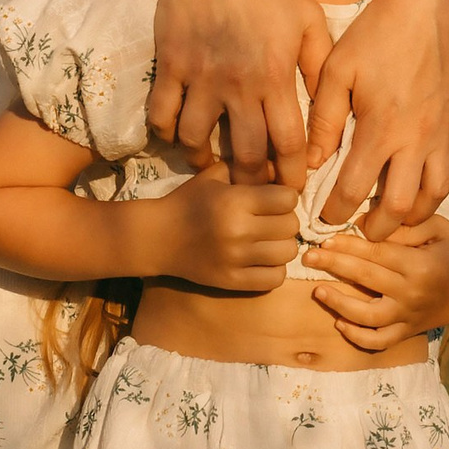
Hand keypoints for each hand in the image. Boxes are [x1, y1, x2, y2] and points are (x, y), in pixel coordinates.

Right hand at [146, 166, 303, 293]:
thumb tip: (278, 167)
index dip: (284, 197)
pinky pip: (275, 278)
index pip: (288, 199)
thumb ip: (246, 169)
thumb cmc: (188, 202)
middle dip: (285, 220)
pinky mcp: (232, 281)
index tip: (274, 200)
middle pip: (291, 226)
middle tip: (271, 221)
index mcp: (235, 201)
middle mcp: (238, 230)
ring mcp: (236, 259)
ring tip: (269, 241)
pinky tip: (262, 260)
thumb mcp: (214, 177)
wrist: (157, 237)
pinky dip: (274, 269)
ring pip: (287, 252)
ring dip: (282, 245)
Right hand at [149, 0, 329, 179]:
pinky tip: (177, 134)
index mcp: (275, 78)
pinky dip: (166, 133)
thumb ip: (319, 65)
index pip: (287, 144)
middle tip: (253, 191)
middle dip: (251, 183)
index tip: (293, 191)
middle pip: (245, 155)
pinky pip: (161, 116)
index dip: (292, 176)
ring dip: (203, 160)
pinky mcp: (170, 70)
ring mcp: (200, 80)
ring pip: (196, 141)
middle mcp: (238, 86)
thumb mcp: (308, 19)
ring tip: (210, 165)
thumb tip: (329, 110)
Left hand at [302, 215, 448, 348]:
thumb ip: (402, 226)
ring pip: (368, 317)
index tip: (324, 238)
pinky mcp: (408, 331)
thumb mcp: (435, 227)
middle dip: (333, 266)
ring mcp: (410, 316)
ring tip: (318, 291)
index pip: (376, 254)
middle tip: (308, 256)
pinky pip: (379, 341)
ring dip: (339, 304)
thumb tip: (362, 224)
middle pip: (366, 279)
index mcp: (420, 265)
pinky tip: (339, 322)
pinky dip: (357, 337)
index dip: (347, 246)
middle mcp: (413, 294)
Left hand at [306, 0, 448, 230]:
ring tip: (393, 219)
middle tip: (359, 232)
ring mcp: (441, 134)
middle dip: (377, 229)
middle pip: (398, 207)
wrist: (430, 3)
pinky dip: (437, 188)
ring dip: (412, 215)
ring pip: (433, 195)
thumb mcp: (337, 69)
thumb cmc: (378, 32)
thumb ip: (324, 120)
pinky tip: (421, 189)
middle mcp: (415, 141)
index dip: (334, 212)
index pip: (353, 189)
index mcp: (381, 129)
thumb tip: (312, 162)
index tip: (321, 219)